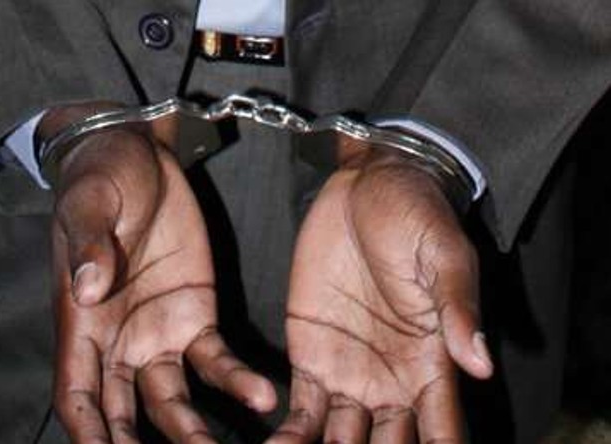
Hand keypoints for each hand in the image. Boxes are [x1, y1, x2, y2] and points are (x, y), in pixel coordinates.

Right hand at [49, 124, 275, 442]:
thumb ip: (90, 245)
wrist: (138, 154)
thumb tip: (87, 290)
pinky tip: (263, 397)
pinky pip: (216, 361)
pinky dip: (237, 383)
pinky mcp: (197, 314)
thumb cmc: (101, 179)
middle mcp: (119, 339)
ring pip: (172, 401)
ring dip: (192, 433)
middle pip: (124, 412)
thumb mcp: (91, 204)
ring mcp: (160, 330)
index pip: (79, 393)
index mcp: (82, 321)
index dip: (90, 431)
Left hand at [268, 149, 492, 442]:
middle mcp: (391, 381)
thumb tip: (480, 365)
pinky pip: (300, 413)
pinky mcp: (308, 356)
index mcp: (431, 363)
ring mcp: (347, 374)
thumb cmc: (415, 217)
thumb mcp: (443, 258)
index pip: (441, 429)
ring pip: (340, 441)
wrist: (364, 186)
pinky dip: (289, 439)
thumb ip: (457, 310)